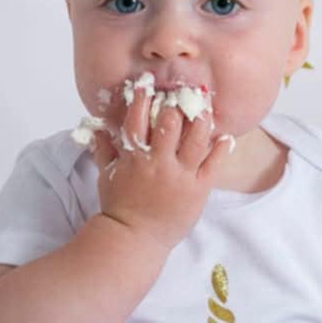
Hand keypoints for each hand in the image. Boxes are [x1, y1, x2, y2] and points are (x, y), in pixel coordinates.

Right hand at [91, 82, 230, 250]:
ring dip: (202, 118)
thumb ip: (104, 149)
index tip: (148, 82)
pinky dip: (221, 147)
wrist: (134, 240)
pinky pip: (213, 163)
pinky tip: (224, 136)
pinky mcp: (198, 189)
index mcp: (134, 157)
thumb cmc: (118, 207)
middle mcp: (158, 162)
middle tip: (184, 89)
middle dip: (177, 101)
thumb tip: (98, 127)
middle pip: (171, 121)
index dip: (143, 97)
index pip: (138, 118)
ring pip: (196, 137)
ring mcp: (180, 175)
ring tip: (205, 106)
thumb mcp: (106, 176)